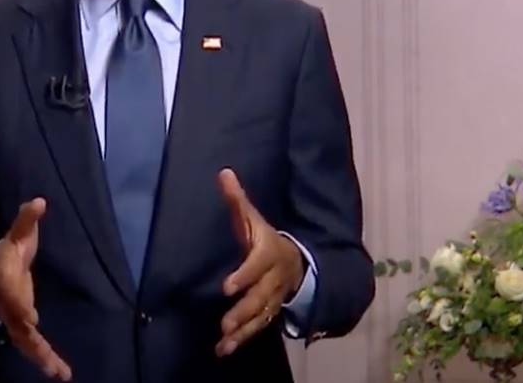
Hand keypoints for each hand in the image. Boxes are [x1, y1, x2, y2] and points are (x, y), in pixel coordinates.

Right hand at [0, 198, 72, 380]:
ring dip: (42, 358)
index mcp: (6, 282)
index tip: (31, 317)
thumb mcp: (17, 235)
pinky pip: (33, 346)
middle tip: (48, 358)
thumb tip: (39, 201)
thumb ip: (27, 220)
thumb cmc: (9, 252)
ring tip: (60, 373)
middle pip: (19, 327)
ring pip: (26, 343)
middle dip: (33, 342)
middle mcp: (9, 306)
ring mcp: (15, 320)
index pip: (12, 296)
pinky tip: (60, 373)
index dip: (20, 306)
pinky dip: (45, 359)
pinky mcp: (23, 327)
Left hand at [215, 168, 304, 356]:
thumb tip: (223, 173)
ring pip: (259, 316)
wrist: (298, 262)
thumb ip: (238, 200)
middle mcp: (273, 279)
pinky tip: (224, 350)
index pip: (257, 265)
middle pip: (259, 297)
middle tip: (225, 323)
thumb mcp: (253, 218)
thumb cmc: (266, 238)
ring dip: (242, 330)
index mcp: (268, 253)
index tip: (226, 286)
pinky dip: (242, 339)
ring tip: (223, 341)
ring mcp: (273, 298)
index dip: (244, 275)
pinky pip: (258, 327)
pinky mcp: (269, 312)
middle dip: (243, 311)